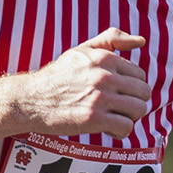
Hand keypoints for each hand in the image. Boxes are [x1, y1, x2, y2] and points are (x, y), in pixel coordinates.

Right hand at [16, 29, 150, 137]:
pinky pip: (126, 127)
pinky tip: (108, 129)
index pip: (140, 75)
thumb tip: (141, 40)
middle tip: (117, 107)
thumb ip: (111, 40)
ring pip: (139, 109)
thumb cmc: (58, 76)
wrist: (29, 100)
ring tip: (114, 117)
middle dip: (133, 102)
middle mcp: (104, 76)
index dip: (131, 86)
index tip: (116, 93)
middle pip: (144, 93)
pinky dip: (120, 131)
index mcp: (105, 58)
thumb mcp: (82, 50)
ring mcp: (99, 98)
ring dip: (129, 117)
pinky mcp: (93, 119)